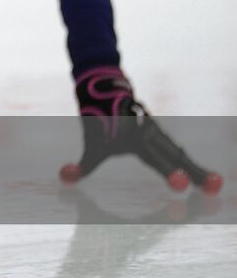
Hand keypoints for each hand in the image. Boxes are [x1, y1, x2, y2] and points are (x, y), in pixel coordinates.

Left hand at [63, 66, 222, 192]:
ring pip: (181, 155)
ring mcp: (160, 135)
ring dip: (199, 170)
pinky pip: (179, 154)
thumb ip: (82, 165)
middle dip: (195, 173)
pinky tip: (207, 180)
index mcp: (135, 139)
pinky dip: (194, 166)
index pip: (154, 159)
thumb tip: (64, 177)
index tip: (181, 184)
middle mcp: (152, 135)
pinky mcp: (163, 137)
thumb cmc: (97, 120)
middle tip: (215, 188)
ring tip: (215, 186)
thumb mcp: (91, 145)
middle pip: (177, 158)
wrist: (106, 89)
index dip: (168, 173)